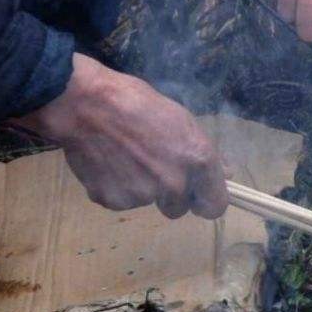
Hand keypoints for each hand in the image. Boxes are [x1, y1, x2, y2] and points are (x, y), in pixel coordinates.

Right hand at [14, 53, 226, 218]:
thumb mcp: (180, 119)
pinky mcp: (113, 201)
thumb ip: (203, 152)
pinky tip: (107, 162)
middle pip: (179, 208)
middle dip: (169, 194)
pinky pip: (120, 201)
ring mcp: (143, 195)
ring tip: (124, 157)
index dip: (205, 201)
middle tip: (151, 166)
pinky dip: (115, 187)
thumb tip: (227, 172)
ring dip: (140, 188)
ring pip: (148, 202)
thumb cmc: (136, 103)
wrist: (85, 104)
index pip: (215, 206)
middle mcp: (174, 183)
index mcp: (197, 160)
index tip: (197, 196)